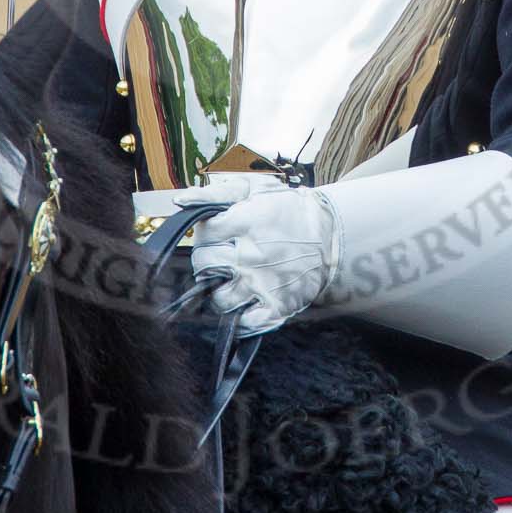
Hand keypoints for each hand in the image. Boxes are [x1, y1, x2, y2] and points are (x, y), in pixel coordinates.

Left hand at [174, 174, 341, 335]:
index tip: (216, 235)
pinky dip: (239, 318)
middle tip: (220, 258)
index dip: (205, 235)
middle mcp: (251, 255)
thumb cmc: (289, 210)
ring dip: (219, 291)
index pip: (203, 235)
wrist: (331, 235)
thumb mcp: (255, 189)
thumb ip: (215, 193)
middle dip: (207, 262)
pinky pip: (245, 323)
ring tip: (231, 281)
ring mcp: (263, 284)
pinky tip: (243, 303)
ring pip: (219, 299)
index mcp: (245, 223)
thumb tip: (181, 200)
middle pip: (204, 267)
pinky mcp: (277, 306)